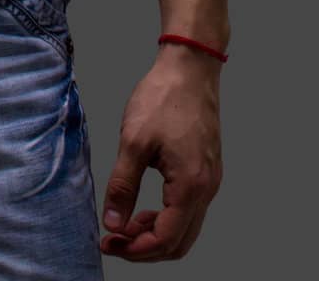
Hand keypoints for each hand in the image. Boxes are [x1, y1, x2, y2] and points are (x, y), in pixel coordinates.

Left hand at [100, 47, 223, 261]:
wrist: (189, 68)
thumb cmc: (163, 98)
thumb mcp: (134, 142)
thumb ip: (123, 186)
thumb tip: (112, 223)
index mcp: (190, 186)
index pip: (164, 239)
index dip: (135, 249)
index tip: (108, 243)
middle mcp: (207, 189)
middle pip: (179, 242)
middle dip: (144, 247)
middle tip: (113, 239)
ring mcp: (210, 181)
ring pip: (185, 228)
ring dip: (155, 233)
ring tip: (123, 223)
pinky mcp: (206, 170)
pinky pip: (189, 209)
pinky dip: (166, 217)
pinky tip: (142, 206)